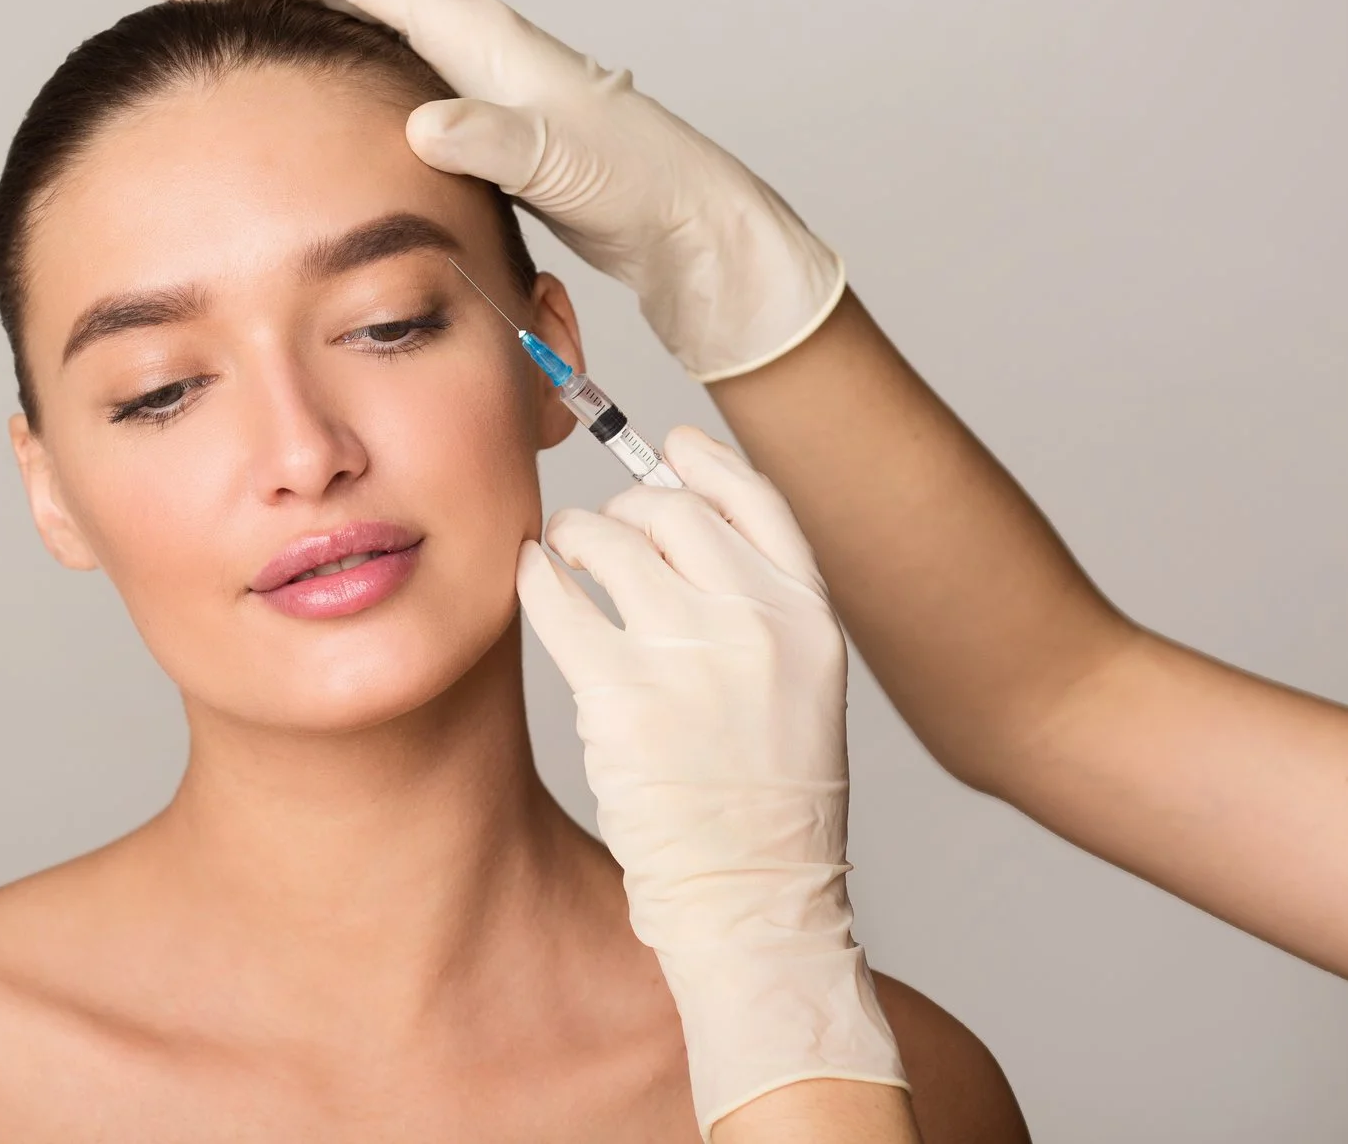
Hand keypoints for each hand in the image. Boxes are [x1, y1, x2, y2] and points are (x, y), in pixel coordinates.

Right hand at [157, 0, 842, 381]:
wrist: (686, 223)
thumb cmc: (635, 187)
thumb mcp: (562, 163)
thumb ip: (493, 139)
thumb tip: (425, 121)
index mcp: (479, 36)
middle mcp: (470, 42)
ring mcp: (470, 77)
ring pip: (355, 28)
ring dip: (287, 17)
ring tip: (222, 21)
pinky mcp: (474, 116)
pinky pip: (376, 71)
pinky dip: (325, 65)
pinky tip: (302, 88)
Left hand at [517, 426, 904, 1133]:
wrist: (754, 898)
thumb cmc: (767, 799)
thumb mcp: (800, 687)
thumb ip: (758, 606)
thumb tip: (680, 513)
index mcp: (811, 617)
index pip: (757, 498)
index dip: (704, 462)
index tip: (668, 449)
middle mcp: (757, 624)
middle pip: (671, 511)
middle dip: (623, 511)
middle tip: (595, 535)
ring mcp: (690, 656)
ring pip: (606, 540)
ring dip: (572, 538)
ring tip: (562, 559)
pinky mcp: (621, 696)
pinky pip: (557, 596)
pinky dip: (536, 579)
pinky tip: (535, 585)